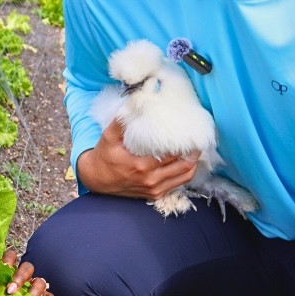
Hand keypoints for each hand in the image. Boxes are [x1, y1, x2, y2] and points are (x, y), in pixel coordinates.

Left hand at [2, 249, 57, 295]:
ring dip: (34, 291)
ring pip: (40, 281)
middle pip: (28, 267)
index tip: (3, 268)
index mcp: (8, 273)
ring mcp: (34, 288)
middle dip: (20, 276)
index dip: (8, 260)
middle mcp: (23, 278)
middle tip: (10, 290)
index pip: (11, 257)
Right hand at [77, 121, 200, 199]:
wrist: (95, 179)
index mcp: (141, 165)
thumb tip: (136, 101)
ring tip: (196, 150)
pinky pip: (177, 184)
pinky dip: (185, 173)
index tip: (191, 131)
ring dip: (193, 164)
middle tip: (199, 138)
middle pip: (183, 166)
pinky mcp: (155, 194)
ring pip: (184, 177)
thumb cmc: (104, 156)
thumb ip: (122, 120)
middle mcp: (151, 179)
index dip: (185, 143)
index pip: (173, 154)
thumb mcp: (108, 136)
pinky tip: (186, 162)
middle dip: (194, 152)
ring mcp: (154, 189)